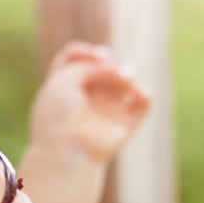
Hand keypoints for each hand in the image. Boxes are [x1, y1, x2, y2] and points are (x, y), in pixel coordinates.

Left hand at [29, 40, 151, 162]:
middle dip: (108, 61)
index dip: (86, 51)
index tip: (91, 55)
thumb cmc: (59, 115)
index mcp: (64, 84)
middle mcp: (86, 95)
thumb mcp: (64, 80)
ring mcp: (106, 109)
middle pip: (104, 65)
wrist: (67, 151)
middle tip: (106, 66)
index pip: (77, 57)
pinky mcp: (124, 124)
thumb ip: (88, 66)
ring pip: (125, 80)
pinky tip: (139, 91)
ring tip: (124, 77)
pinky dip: (144, 93)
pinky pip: (142, 103)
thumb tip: (113, 68)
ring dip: (127, 73)